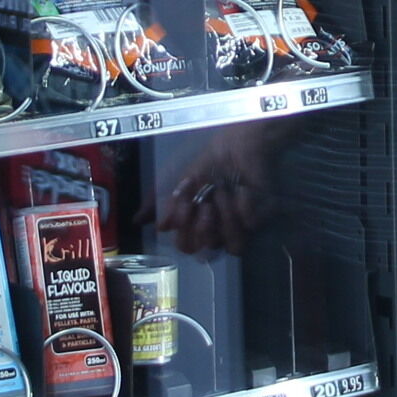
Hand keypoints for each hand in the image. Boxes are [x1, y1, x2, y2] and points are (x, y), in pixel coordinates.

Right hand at [155, 128, 273, 255]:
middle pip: (206, 250)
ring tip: (224, 193)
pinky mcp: (260, 218)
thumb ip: (158, 202)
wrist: (237, 145)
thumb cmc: (208, 163)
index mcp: (197, 227)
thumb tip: (137, 221)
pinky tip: (242, 188)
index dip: (185, 230)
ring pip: (231, 246)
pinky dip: (243, 206)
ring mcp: (239, 227)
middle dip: (203, 226)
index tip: (186, 204)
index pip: (187, 246)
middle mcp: (217, 231)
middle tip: (207, 203)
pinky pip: (250, 225)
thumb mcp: (177, 182)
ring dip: (225, 217)